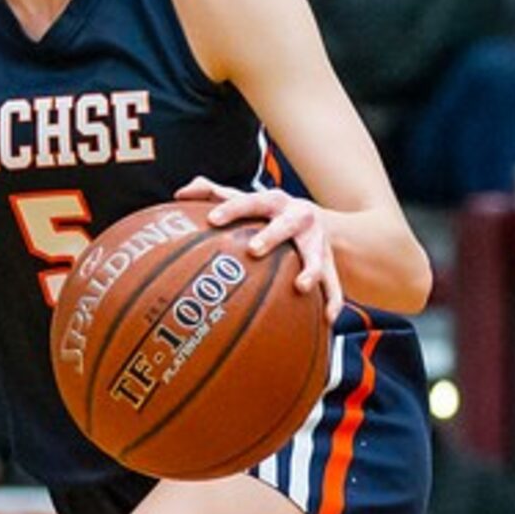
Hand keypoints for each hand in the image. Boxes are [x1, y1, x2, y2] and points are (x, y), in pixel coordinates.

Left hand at [172, 179, 343, 318]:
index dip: (232, 209)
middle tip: (253, 251)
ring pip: (317, 256)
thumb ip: (213, 194)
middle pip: (287, 224)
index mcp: (274, 203)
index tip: (212, 220)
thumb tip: (180, 194)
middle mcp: (298, 218)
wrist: (319, 221)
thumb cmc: (269, 214)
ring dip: (311, 270)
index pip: (250, 201)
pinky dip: (332, 301)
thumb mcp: (247, 200)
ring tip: (301, 287)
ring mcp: (317, 242)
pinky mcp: (332, 264)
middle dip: (272, 236)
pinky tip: (327, 319)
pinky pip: (334, 284)